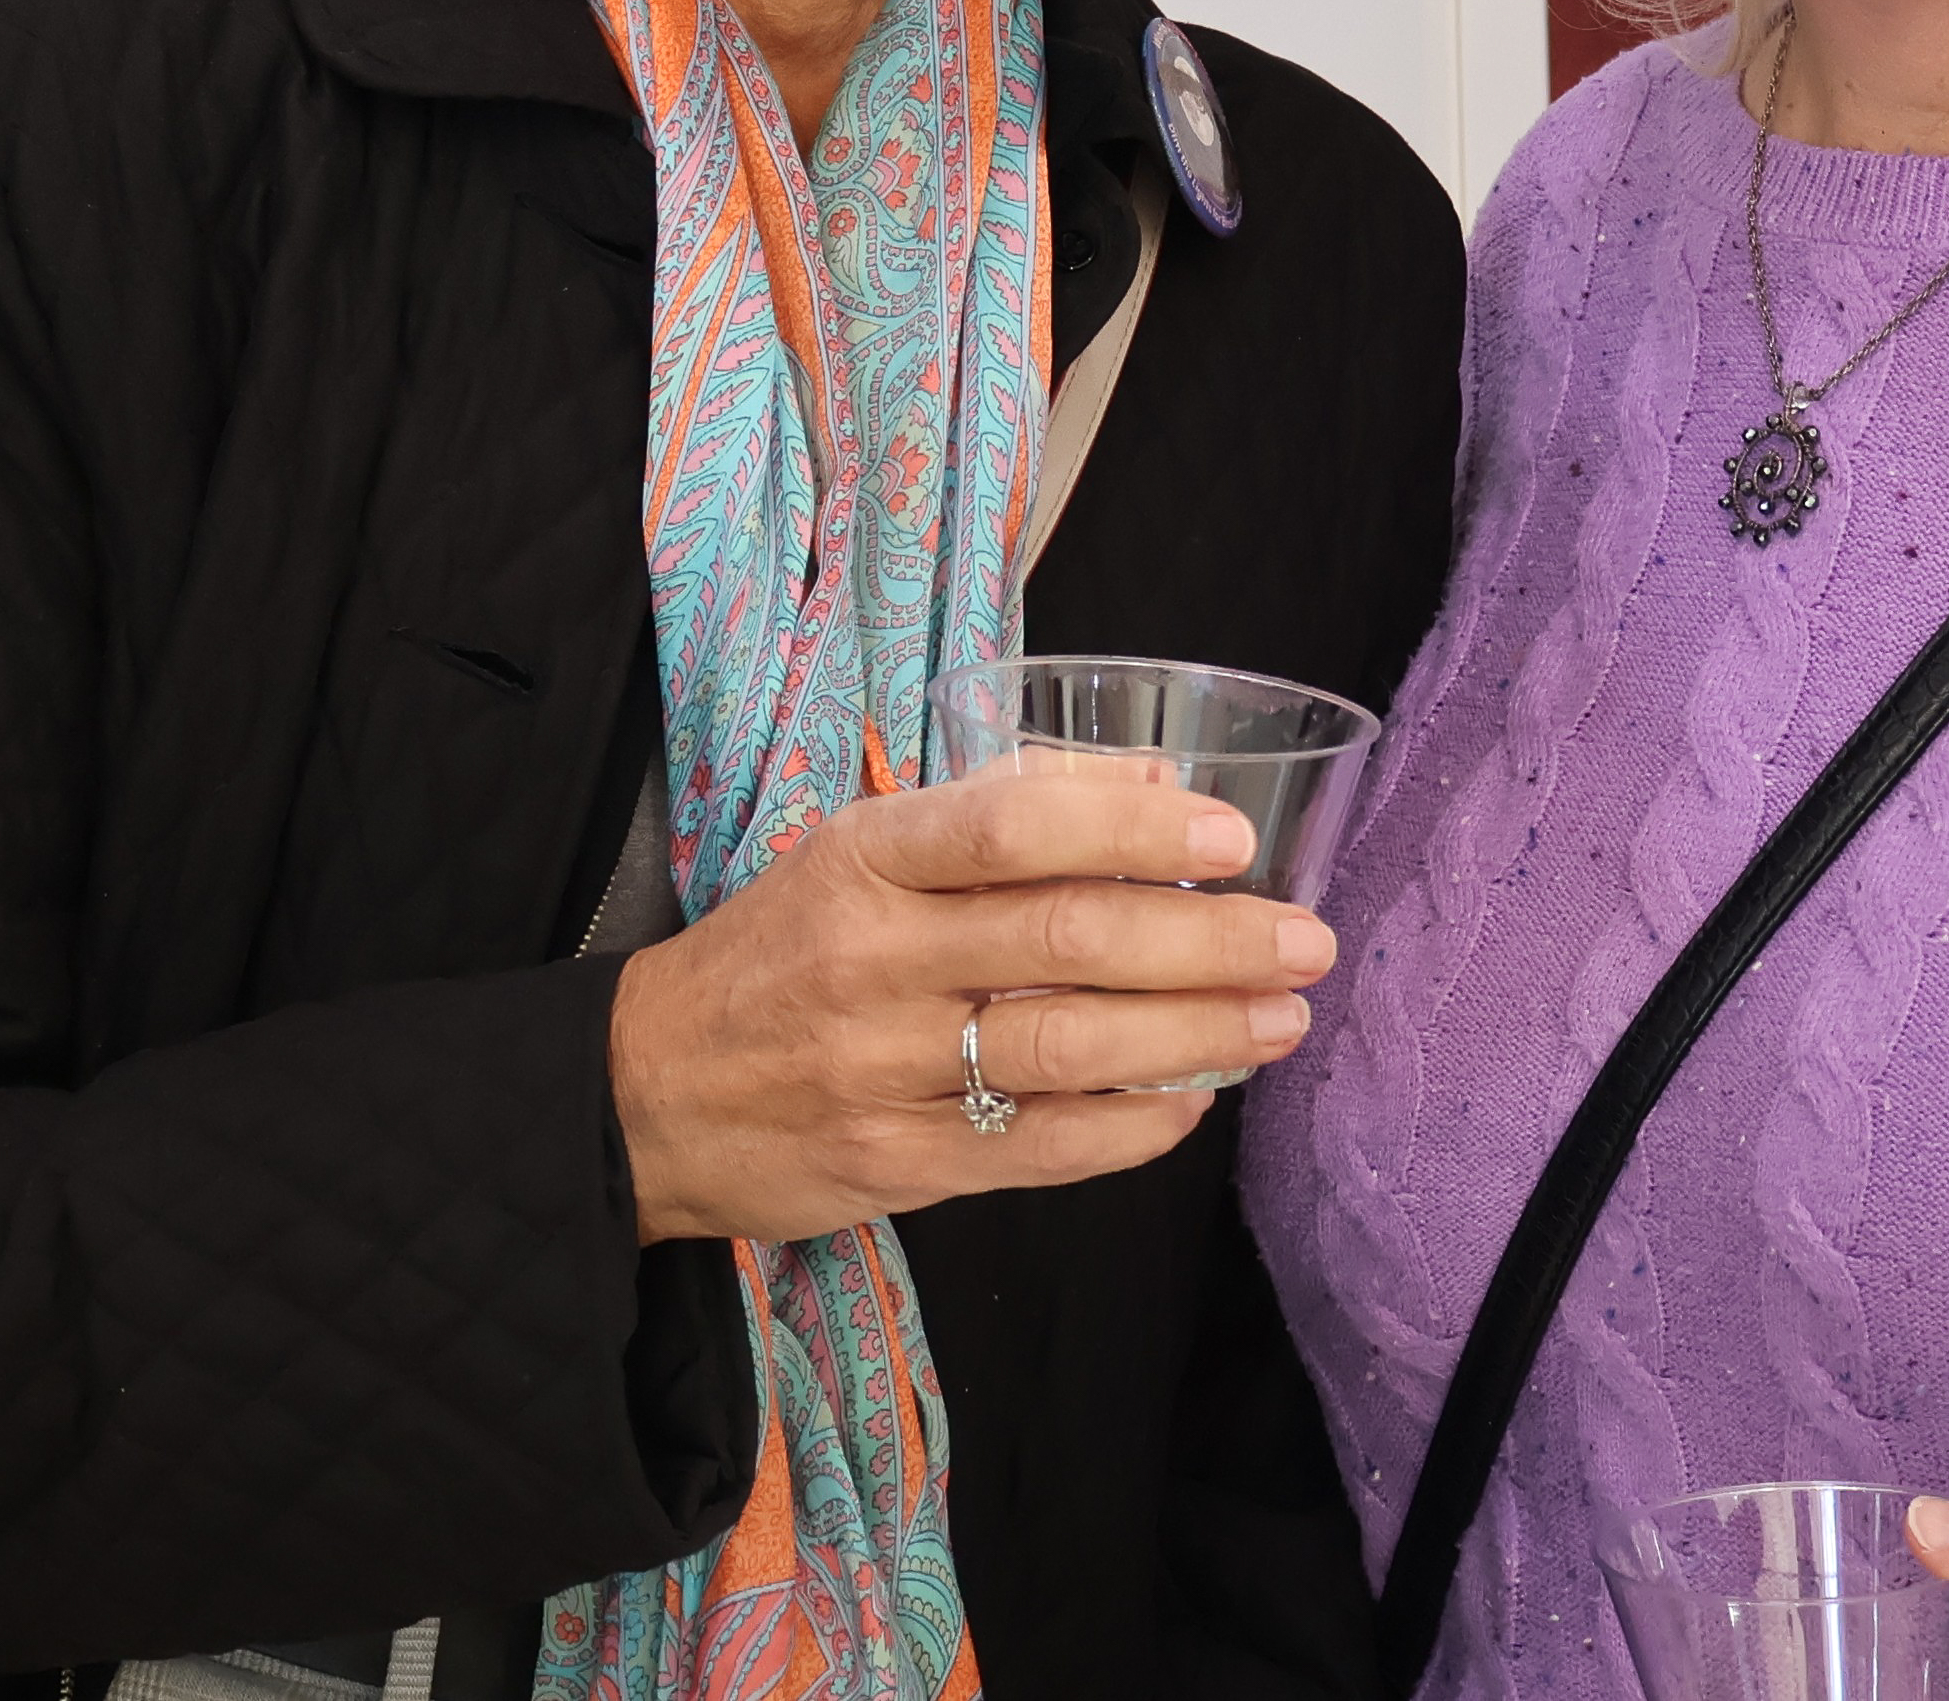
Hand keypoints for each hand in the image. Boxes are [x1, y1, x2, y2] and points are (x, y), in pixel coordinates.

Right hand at [606, 762, 1333, 1245]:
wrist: (646, 1093)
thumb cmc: (777, 954)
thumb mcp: (853, 853)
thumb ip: (990, 814)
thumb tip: (1148, 782)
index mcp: (862, 858)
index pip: (1011, 827)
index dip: (1132, 827)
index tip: (1229, 833)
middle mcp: (873, 959)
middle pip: (1068, 941)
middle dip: (1209, 939)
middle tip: (1301, 938)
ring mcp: (883, 1071)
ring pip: (1070, 1049)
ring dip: (1198, 1034)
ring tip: (1279, 1020)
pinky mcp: (899, 1166)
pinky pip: (1044, 1148)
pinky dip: (1136, 1127)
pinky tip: (1194, 1101)